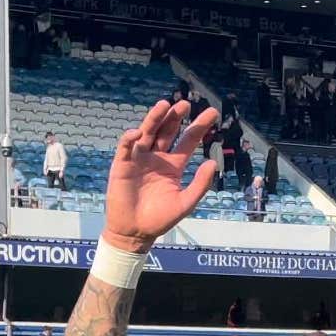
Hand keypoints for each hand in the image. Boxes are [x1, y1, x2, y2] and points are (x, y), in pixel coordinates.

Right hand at [104, 100, 220, 253]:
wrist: (135, 232)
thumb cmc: (160, 219)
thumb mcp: (185, 202)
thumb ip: (200, 184)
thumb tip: (213, 162)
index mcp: (173, 165)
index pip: (187, 141)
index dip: (199, 127)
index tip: (212, 113)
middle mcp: (157, 158)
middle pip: (167, 131)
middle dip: (176, 117)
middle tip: (186, 103)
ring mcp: (139, 159)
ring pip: (148, 133)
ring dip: (155, 118)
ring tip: (164, 105)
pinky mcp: (123, 165)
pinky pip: (126, 147)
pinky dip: (131, 138)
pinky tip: (139, 132)